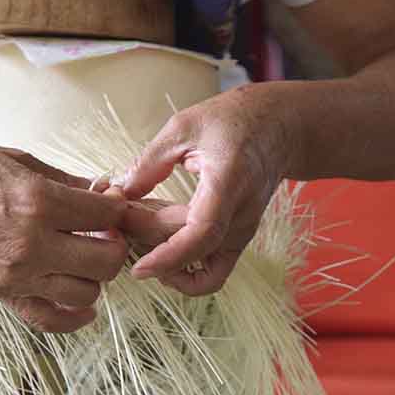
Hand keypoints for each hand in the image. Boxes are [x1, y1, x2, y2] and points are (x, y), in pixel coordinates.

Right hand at [0, 139, 128, 331]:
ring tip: (83, 256)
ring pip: (86, 293)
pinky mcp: (2, 292)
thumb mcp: (18, 160)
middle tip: (103, 232)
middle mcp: (32, 243)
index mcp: (39, 201)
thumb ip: (67, 181)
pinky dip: (74, 317)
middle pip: (106, 261)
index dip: (117, 208)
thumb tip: (105, 191)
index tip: (109, 204)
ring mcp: (16, 273)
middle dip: (114, 245)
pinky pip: (50, 320)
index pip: (107, 216)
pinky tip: (83, 303)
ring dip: (94, 276)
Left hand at [121, 84, 299, 294]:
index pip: (204, 232)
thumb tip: (118, 193)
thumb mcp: (183, 127)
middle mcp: (242, 214)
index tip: (139, 268)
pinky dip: (186, 274)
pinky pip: (214, 273)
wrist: (278, 127)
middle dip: (146, 241)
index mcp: (229, 182)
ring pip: (200, 265)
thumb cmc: (232, 120)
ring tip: (135, 233)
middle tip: (116, 219)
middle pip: (191, 248)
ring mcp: (243, 231)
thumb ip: (149, 162)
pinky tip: (160, 256)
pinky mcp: (238, 240)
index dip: (170, 256)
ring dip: (164, 259)